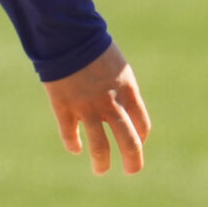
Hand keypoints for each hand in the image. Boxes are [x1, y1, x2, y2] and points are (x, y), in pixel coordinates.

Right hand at [42, 43, 150, 175]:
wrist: (67, 35)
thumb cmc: (94, 47)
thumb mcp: (118, 66)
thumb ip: (122, 90)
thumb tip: (123, 111)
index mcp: (128, 91)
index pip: (142, 125)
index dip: (141, 138)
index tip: (136, 143)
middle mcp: (111, 103)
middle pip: (129, 141)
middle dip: (133, 161)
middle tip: (131, 171)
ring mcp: (87, 107)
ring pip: (100, 146)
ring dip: (102, 162)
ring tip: (101, 170)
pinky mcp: (64, 107)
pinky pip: (70, 134)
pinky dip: (73, 144)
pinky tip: (76, 148)